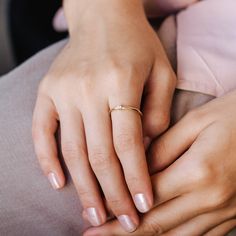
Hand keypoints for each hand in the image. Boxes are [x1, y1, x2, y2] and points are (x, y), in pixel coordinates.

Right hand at [32, 0, 175, 231]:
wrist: (104, 18)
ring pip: (72, 150)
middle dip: (112, 193)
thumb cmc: (136, 44)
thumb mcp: (162, 71)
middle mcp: (88, 89)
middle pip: (100, 154)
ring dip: (83, 187)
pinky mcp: (47, 91)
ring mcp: (63, 91)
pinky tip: (57, 182)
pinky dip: (47, 159)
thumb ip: (158, 111)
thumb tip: (145, 148)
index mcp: (121, 82)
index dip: (136, 180)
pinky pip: (41, 131)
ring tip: (94, 213)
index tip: (143, 206)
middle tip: (121, 221)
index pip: (129, 144)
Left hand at [85, 91, 235, 234]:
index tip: (96, 215)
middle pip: (156, 223)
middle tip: (94, 235)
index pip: (146, 197)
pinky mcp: (230, 215)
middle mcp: (210, 198)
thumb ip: (162, 148)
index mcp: (198, 172)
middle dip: (121, 232)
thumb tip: (135, 169)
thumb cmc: (231, 117)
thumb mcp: (194, 123)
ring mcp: (223, 211)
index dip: (118, 208)